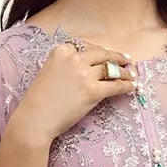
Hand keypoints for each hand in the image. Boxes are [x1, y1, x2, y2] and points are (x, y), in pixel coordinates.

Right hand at [7, 42, 136, 147]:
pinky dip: (126, 85)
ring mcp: (85, 74)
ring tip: (131, 74)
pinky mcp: (93, 91)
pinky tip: (132, 86)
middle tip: (125, 60)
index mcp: (61, 51)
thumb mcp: (47, 73)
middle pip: (101, 54)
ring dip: (124, 71)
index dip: (97, 51)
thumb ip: (63, 66)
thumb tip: (82, 70)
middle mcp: (74, 58)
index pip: (86, 46)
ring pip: (111, 69)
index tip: (104, 55)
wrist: (35, 120)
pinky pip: (115, 85)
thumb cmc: (37, 102)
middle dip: (116, 56)